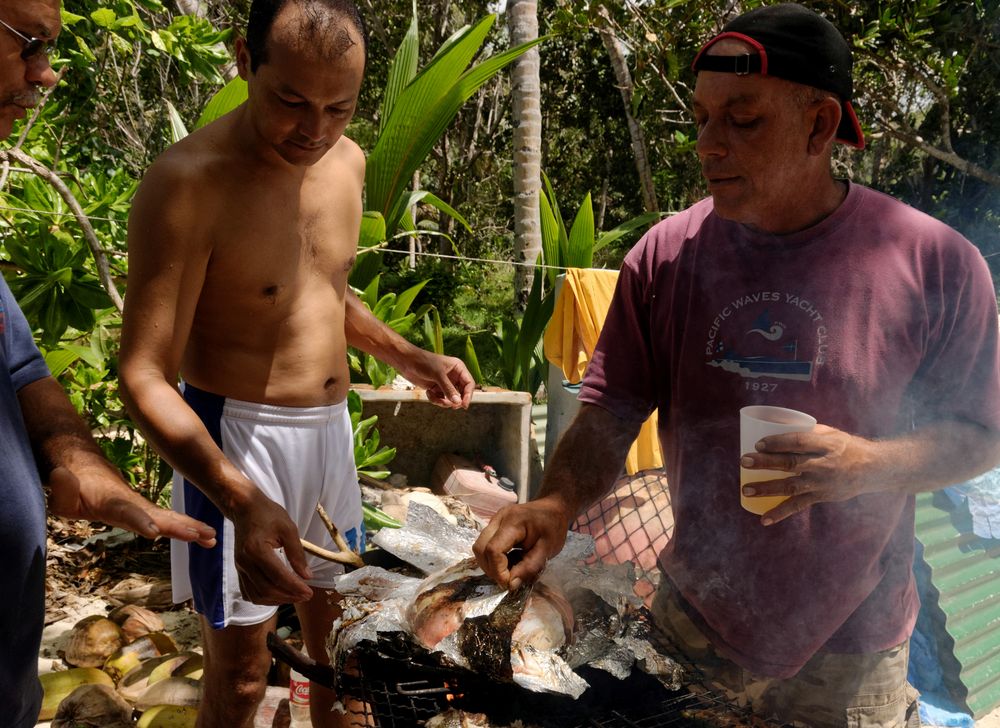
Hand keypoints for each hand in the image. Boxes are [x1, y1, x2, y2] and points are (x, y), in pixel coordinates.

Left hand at [47, 466, 215, 547]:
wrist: (89, 472)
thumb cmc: (73, 486)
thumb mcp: (61, 490)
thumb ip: (62, 486)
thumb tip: (59, 476)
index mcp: (113, 503)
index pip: (129, 513)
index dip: (141, 522)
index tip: (155, 532)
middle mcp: (135, 505)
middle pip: (160, 516)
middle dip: (180, 526)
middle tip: (201, 535)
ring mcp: (145, 509)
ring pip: (171, 519)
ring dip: (192, 528)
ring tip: (212, 538)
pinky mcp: (150, 515)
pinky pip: (172, 522)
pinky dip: (191, 529)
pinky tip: (208, 539)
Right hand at [229, 490, 313, 605]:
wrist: (245, 508)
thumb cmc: (268, 515)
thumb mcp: (288, 528)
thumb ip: (297, 553)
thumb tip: (307, 576)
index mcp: (257, 550)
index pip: (278, 576)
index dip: (295, 588)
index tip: (309, 593)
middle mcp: (246, 562)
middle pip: (267, 589)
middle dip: (288, 596)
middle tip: (305, 596)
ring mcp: (240, 567)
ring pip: (257, 595)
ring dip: (276, 600)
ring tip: (294, 596)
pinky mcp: (239, 570)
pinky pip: (248, 591)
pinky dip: (263, 598)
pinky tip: (277, 595)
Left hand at [401, 351, 474, 409]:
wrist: (407, 362)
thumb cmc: (424, 362)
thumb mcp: (438, 375)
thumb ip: (448, 389)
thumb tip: (458, 403)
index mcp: (458, 368)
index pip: (469, 383)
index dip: (468, 395)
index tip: (464, 405)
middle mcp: (454, 376)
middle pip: (462, 393)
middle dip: (456, 401)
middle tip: (452, 407)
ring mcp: (445, 383)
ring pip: (451, 399)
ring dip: (444, 402)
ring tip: (435, 399)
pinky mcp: (437, 388)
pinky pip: (441, 399)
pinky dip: (435, 399)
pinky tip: (428, 393)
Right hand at [472, 496, 572, 589]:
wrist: (553, 508)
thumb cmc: (553, 527)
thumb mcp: (547, 550)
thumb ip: (529, 568)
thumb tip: (511, 585)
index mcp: (513, 522)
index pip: (493, 550)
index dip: (498, 570)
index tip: (509, 583)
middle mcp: (498, 519)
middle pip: (480, 548)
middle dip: (491, 569)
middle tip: (508, 579)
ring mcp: (494, 520)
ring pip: (479, 547)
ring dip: (489, 564)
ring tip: (508, 571)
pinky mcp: (494, 525)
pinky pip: (485, 544)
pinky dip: (492, 557)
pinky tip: (507, 561)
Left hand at [739, 424, 878, 523]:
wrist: (874, 469)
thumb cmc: (848, 447)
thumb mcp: (832, 434)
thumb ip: (809, 432)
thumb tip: (779, 426)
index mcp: (827, 445)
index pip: (799, 442)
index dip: (778, 442)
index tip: (758, 443)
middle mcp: (824, 464)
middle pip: (791, 463)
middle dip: (766, 462)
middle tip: (744, 461)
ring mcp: (822, 483)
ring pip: (791, 486)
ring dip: (766, 488)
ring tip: (745, 490)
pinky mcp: (821, 497)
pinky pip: (798, 506)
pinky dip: (780, 513)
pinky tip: (763, 519)